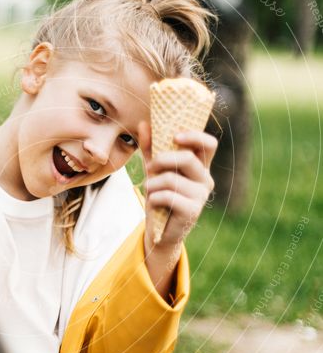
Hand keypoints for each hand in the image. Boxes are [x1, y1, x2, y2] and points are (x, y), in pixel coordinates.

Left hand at [138, 121, 217, 249]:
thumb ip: (151, 147)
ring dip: (153, 183)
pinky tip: (154, 204)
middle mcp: (205, 179)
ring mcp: (201, 196)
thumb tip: (143, 123)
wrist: (159, 229)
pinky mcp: (192, 211)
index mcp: (200, 166)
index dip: (195, 136)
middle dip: (162, 159)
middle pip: (188, 158)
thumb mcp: (154, 169)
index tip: (175, 136)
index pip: (209, 144)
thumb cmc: (160, 195)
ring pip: (172, 179)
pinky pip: (167, 196)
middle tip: (150, 167)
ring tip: (150, 190)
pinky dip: (154, 198)